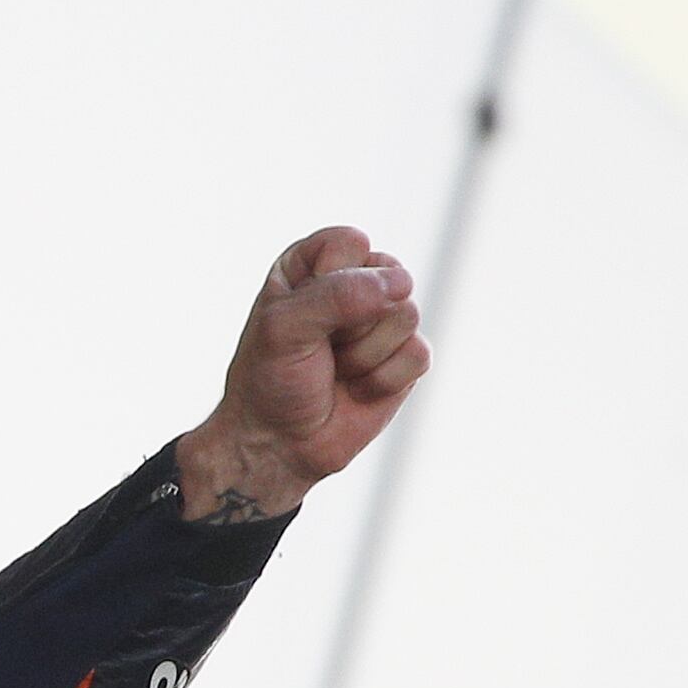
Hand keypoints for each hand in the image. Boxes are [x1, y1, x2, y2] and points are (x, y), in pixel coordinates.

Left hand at [174, 227, 430, 522]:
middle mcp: (352, 285)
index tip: (298, 314)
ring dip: (364, 354)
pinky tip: (357, 389)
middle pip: (388, 275)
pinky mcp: (406, 356)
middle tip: (320, 348)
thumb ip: (335, 296)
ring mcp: (383, 320)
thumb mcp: (283, 329)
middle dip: (352, 322)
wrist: (279, 444)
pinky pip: (418, 354)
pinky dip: (382, 380)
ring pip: (407, 315)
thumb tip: (401, 284)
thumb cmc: (270, 380)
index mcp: (312, 265)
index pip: (349, 243)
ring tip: (335, 369)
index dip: (330, 281)